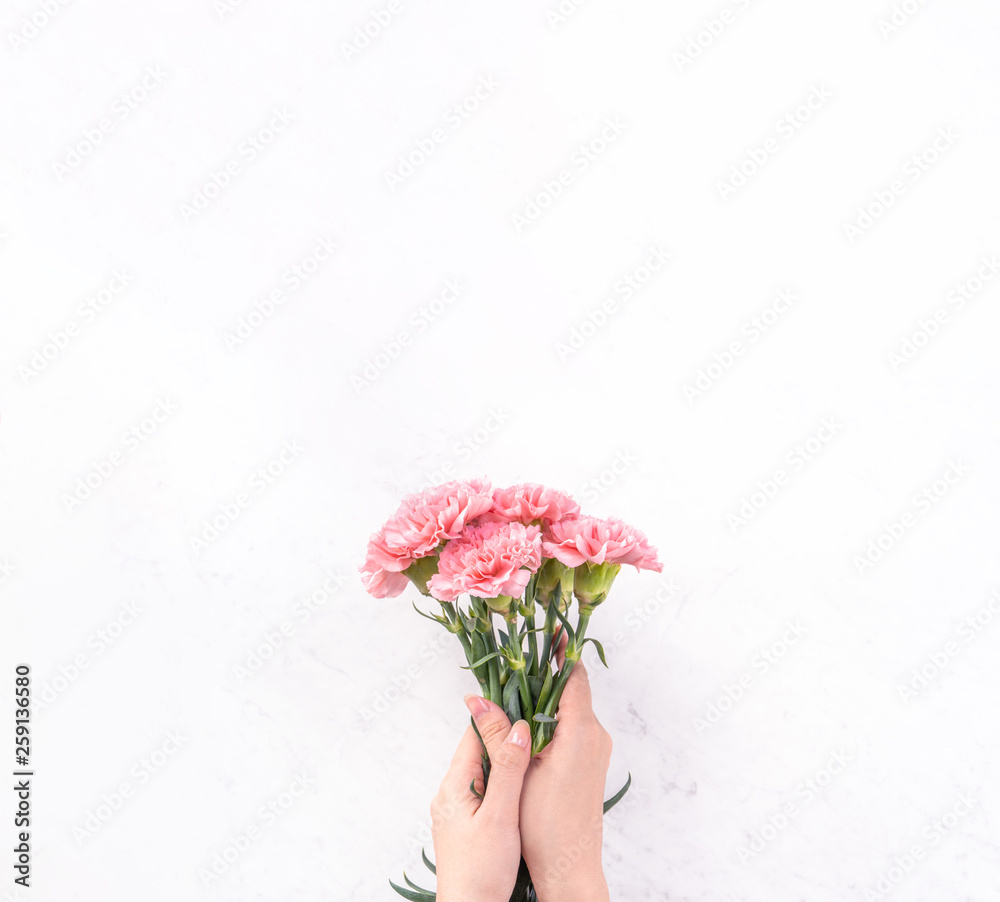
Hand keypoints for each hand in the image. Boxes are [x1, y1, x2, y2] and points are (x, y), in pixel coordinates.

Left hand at [430, 695, 530, 901]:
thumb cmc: (481, 871)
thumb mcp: (499, 816)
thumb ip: (508, 770)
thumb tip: (518, 727)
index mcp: (454, 785)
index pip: (474, 734)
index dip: (499, 717)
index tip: (525, 701)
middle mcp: (451, 793)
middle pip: (480, 750)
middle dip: (506, 737)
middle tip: (538, 725)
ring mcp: (458, 811)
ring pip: (485, 772)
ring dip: (506, 761)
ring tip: (535, 752)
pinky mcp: (467, 827)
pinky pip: (486, 792)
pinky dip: (504, 783)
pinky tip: (523, 788)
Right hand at [519, 639, 611, 901]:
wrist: (571, 869)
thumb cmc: (546, 824)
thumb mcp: (518, 772)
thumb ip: (501, 731)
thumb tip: (474, 699)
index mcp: (581, 731)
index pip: (574, 676)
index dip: (559, 652)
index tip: (544, 631)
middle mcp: (595, 736)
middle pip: (571, 690)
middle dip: (544, 675)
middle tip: (514, 663)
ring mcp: (596, 751)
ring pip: (570, 710)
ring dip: (545, 700)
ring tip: (513, 693)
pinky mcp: (591, 764)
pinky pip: (573, 729)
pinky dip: (552, 721)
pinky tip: (527, 728)